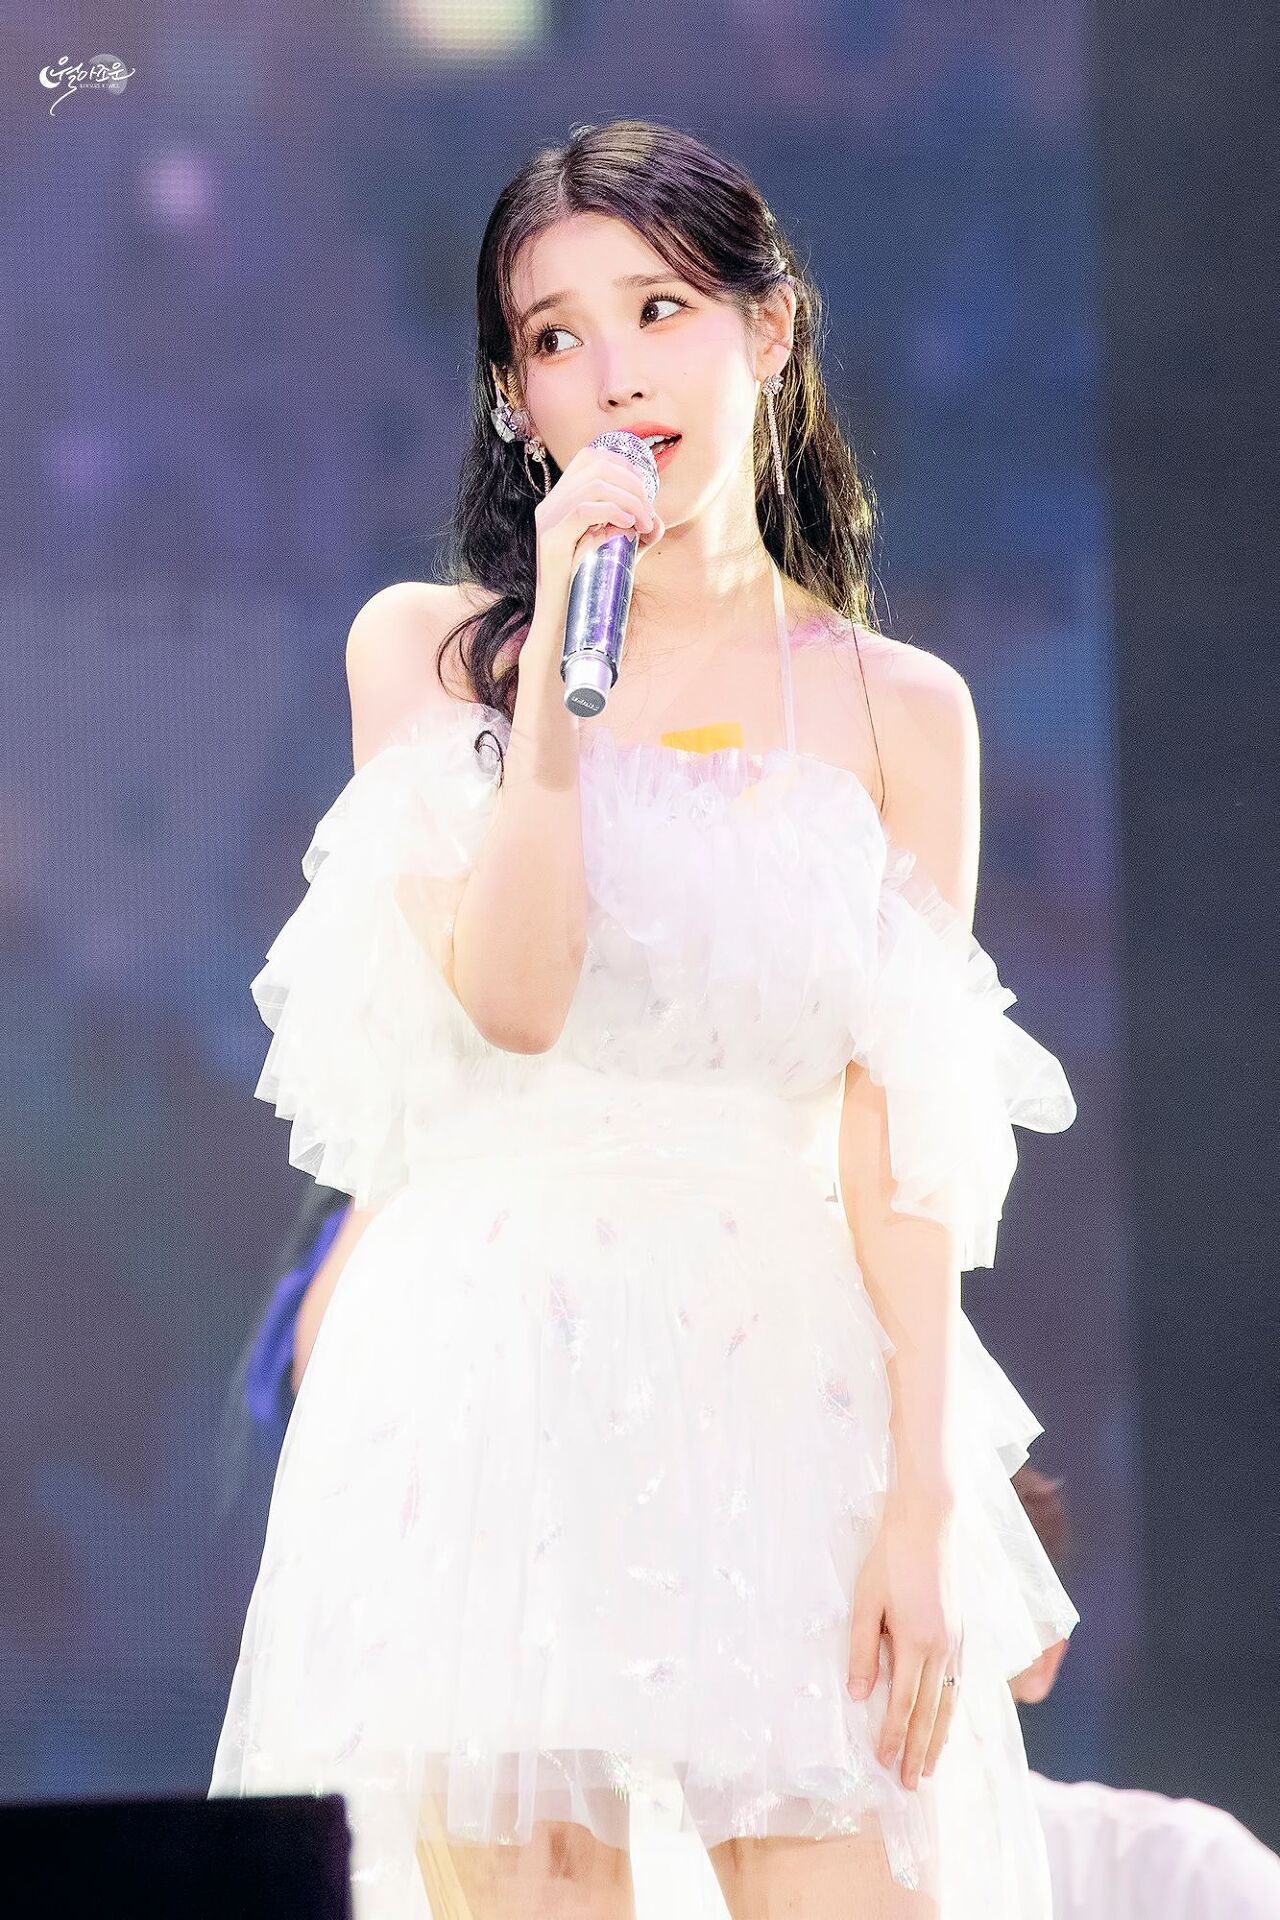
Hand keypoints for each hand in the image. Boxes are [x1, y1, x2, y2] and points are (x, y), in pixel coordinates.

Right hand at [532, 441, 665, 627]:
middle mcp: (551, 504)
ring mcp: (549, 520)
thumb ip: (636, 534)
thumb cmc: (590, 590)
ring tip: (644, 522)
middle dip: (633, 483)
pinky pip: (584, 509)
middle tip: (649, 513)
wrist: (564, 625)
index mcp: (562, 501)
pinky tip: (629, 524)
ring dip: (630, 499)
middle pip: (597, 465)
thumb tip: (658, 520)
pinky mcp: (551, 539)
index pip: (591, 457)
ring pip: (595, 484)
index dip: (624, 464)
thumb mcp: (618, 554)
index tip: (646, 491)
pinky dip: (613, 510)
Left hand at [846, 1495, 964, 1791]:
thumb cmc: (890, 1560)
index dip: (894, 1737)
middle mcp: (943, 1650)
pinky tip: (949, 1723)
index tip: (885, 1764)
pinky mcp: (964, 1633)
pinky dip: (955, 1711)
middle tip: (912, 1785)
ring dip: (940, 1738)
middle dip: (920, 1751)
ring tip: (932, 1766)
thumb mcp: (865, 1602)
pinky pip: (961, 1684)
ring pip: (950, 1703)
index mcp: (916, 1643)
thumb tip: (857, 1696)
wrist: (928, 1525)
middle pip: (930, 1713)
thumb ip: (862, 1650)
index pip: (903, 1705)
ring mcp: (958, 1642)